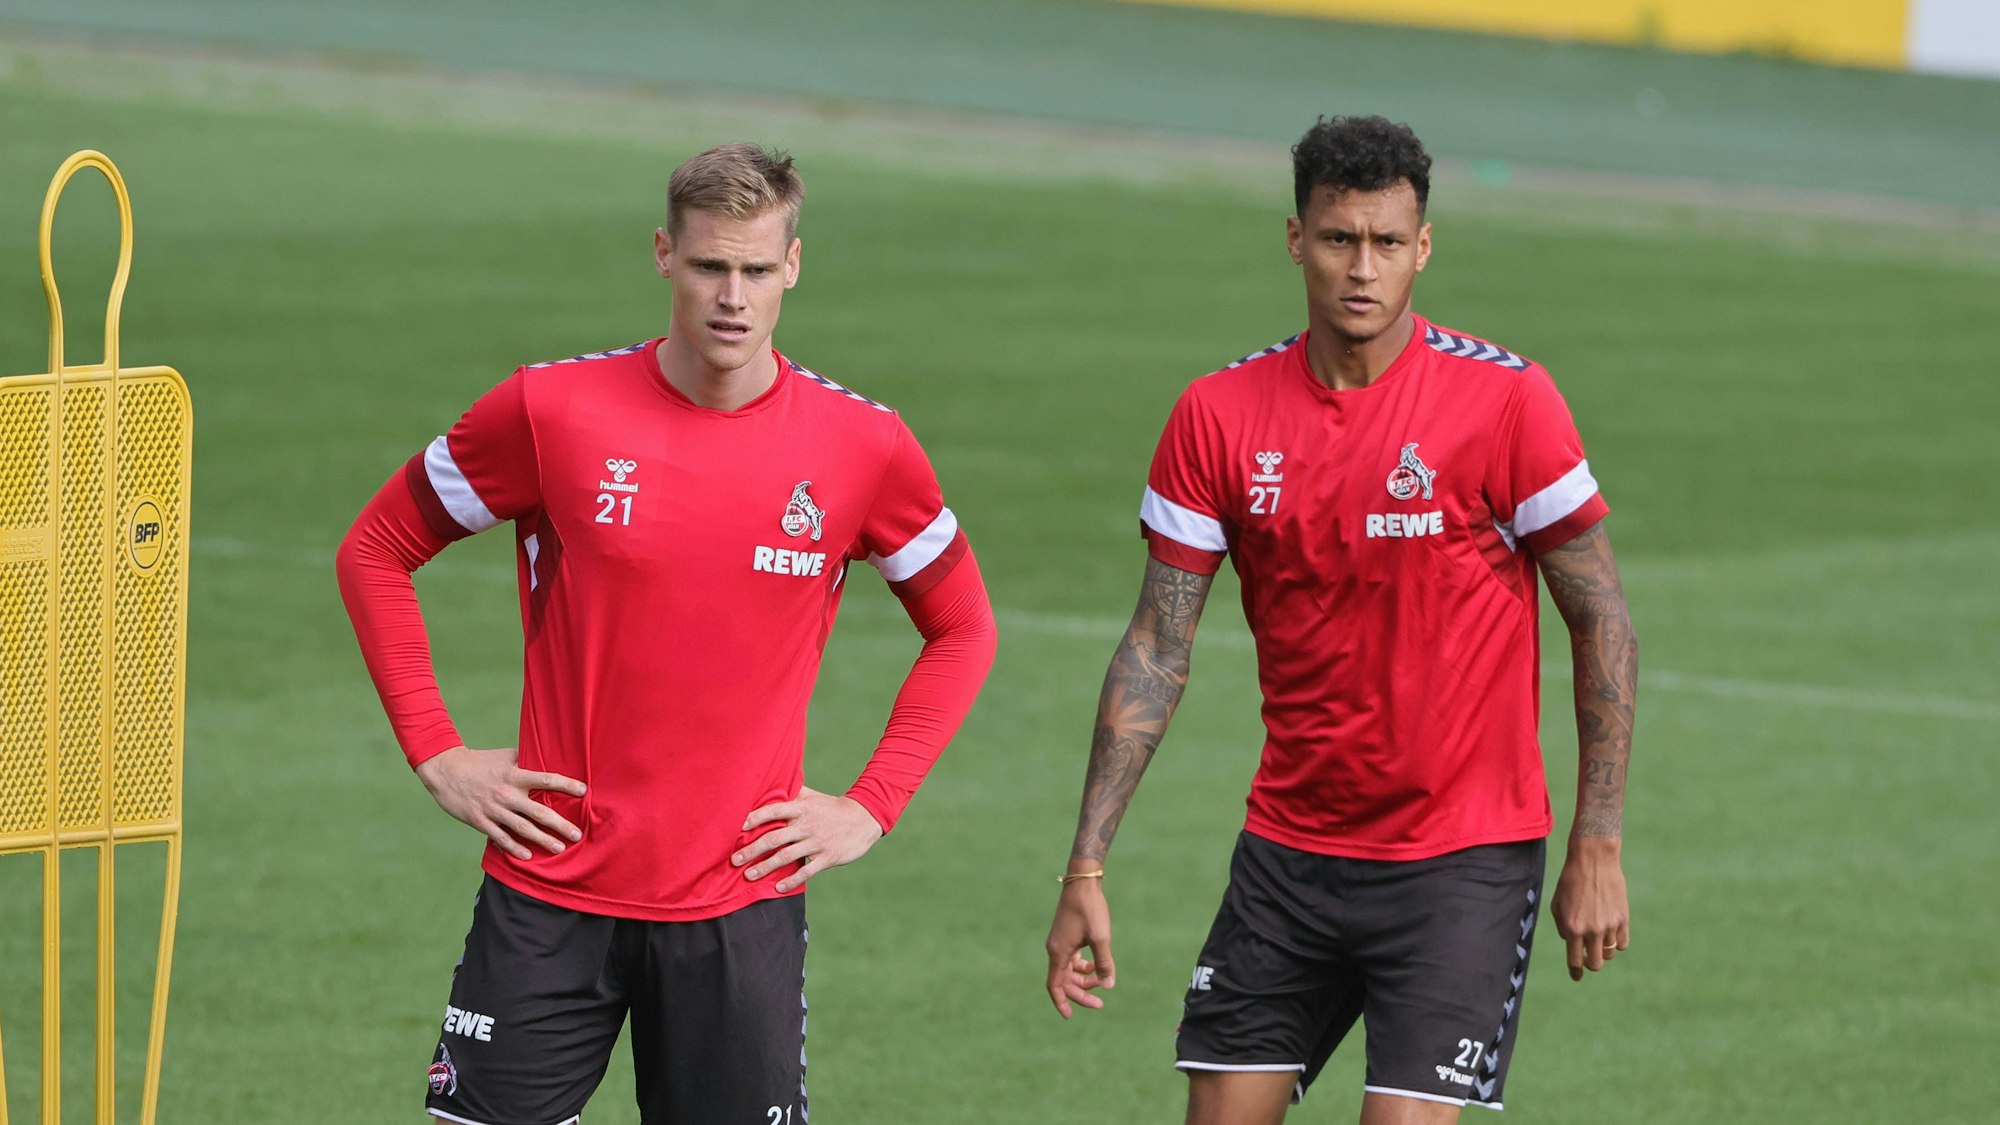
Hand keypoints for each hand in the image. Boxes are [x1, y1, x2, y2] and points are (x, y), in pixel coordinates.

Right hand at [415, 746, 586, 860]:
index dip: (566, 785)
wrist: (446, 771)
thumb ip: (526, 761)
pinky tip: (527, 855)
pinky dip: (513, 847)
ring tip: (559, 848)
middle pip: (538, 811)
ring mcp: (493, 809)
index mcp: (515, 775)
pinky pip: (499, 837)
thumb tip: (549, 759)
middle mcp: (506, 793)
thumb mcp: (505, 756)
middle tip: (577, 835)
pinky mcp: (479, 820)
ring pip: (522, 828)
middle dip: (559, 824)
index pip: (546, 779)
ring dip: (541, 839)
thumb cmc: (480, 761)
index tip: (584, 791)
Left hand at [733, 786, 883, 893]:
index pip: (774, 811)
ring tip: (748, 875)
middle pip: (774, 838)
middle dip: (752, 850)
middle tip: (734, 859)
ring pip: (786, 857)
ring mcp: (817, 843)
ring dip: (765, 867)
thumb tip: (772, 781)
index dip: (755, 818)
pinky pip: (806, 872)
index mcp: (802, 808)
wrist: (864, 819)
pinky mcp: (827, 858)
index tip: (739, 827)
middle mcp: (807, 825)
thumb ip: (793, 791)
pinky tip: (777, 888)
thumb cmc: (832, 808)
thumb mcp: (813, 796)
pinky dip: (791, 881)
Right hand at [1044, 872, 1114, 1017]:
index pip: (1055, 985)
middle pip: (1064, 981)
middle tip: (1100, 1003)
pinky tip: (1098, 964)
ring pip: (1069, 970)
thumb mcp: (1100, 938)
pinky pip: (1072, 959)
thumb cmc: (1091, 909)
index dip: (1061, 1002)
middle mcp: (1056, 949)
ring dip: (1084, 979)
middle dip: (1080, 993)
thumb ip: (1104, 963)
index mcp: (1059, 952)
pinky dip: (1084, 966)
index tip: (1070, 1016)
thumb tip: (1108, 985)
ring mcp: (1060, 942)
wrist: (1083, 882)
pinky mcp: (1067, 935)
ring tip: (1103, 981)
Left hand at [1551, 835, 1630, 981]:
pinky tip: (1610, 933)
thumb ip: (1563, 927)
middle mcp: (1592, 930)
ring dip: (1603, 950)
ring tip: (1598, 935)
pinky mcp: (1623, 919)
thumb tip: (1572, 943)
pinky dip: (1616, 943)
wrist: (1594, 860)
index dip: (1576, 972)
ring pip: (1610, 954)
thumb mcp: (1558, 904)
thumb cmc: (1571, 881)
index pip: (1575, 961)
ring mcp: (1610, 926)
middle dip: (1591, 963)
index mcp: (1572, 928)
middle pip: (1596, 964)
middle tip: (1589, 957)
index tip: (1577, 977)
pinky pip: (1622, 943)